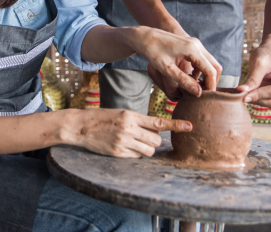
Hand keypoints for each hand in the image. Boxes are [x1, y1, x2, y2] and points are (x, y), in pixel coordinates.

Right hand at [70, 109, 191, 157]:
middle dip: (154, 141)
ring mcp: (123, 142)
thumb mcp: (121, 113)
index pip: (159, 122)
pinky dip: (135, 154)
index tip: (190, 126)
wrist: (81, 126)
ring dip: (146, 149)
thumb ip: (138, 121)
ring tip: (133, 142)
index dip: (176, 125)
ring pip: (148, 151)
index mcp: (131, 115)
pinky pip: (136, 157)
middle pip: (157, 141)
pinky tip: (124, 147)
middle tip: (144, 138)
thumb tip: (156, 131)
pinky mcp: (118, 153)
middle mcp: (129, 129)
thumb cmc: (102, 118)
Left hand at [134, 27, 221, 98]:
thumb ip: (183, 81)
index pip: (211, 71)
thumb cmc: (153, 51)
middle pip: (216, 66)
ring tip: (196, 89)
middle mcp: (197, 45)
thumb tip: (198, 93)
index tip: (205, 98)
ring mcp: (195, 44)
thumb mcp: (166, 69)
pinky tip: (191, 79)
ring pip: (210, 63)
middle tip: (204, 95)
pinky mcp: (191, 45)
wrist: (145, 36)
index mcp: (192, 49)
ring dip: (207, 76)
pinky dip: (202, 71)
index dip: (210, 86)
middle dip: (212, 82)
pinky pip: (203, 60)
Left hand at [237, 41, 270, 109]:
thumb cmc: (267, 54)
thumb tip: (241, 91)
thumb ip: (252, 78)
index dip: (258, 95)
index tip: (242, 97)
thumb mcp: (258, 63)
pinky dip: (262, 99)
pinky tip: (256, 90)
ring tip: (250, 88)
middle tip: (243, 93)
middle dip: (258, 98)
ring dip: (259, 99)